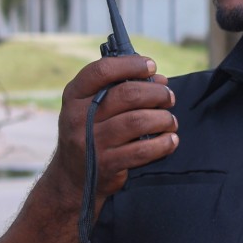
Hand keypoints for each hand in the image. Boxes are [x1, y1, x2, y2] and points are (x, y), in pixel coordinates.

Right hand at [50, 55, 177, 203]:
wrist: (72, 177)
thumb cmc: (90, 133)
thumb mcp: (90, 107)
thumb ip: (118, 89)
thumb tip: (159, 80)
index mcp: (74, 96)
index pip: (101, 71)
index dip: (130, 65)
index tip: (151, 66)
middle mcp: (78, 117)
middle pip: (126, 95)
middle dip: (155, 93)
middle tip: (169, 98)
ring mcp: (90, 142)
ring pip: (137, 121)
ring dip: (162, 119)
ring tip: (170, 121)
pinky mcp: (105, 164)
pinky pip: (141, 150)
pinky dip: (162, 144)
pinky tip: (170, 140)